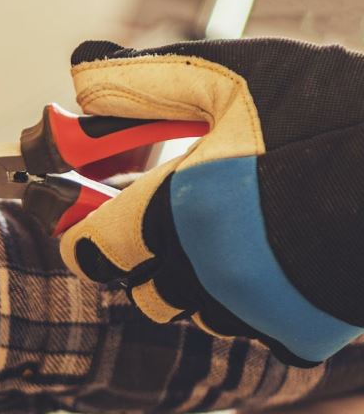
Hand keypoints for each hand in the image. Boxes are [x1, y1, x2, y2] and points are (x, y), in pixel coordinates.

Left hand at [59, 38, 363, 364]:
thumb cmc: (333, 112)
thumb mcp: (235, 78)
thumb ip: (147, 85)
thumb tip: (80, 80)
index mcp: (176, 212)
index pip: (93, 253)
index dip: (87, 241)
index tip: (92, 233)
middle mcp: (204, 272)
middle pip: (144, 294)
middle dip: (151, 266)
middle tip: (183, 229)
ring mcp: (252, 311)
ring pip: (199, 315)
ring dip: (206, 287)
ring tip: (248, 239)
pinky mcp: (300, 335)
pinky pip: (258, 335)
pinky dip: (264, 309)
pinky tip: (288, 267)